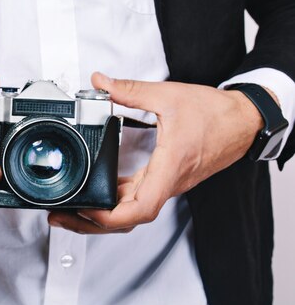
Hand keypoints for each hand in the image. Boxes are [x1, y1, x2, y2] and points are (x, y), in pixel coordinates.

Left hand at [48, 72, 265, 233]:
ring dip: (101, 214)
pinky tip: (97, 192)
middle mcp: (168, 182)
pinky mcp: (166, 178)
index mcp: (169, 167)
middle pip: (128, 217)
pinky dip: (115, 200)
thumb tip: (99, 82)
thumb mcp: (168, 96)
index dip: (110, 217)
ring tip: (71, 209)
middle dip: (92, 222)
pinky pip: (138, 197)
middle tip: (61, 216)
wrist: (244, 121)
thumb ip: (129, 89)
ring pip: (131, 210)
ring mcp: (167, 183)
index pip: (141, 209)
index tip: (86, 211)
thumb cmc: (215, 113)